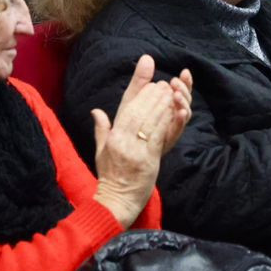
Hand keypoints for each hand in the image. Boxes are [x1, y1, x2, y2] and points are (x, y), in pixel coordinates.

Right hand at [89, 55, 192, 226]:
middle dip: (153, 94)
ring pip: (151, 120)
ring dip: (162, 103)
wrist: (116, 201)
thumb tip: (96, 111)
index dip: (138, 85)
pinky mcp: (149, 159)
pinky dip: (168, 121)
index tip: (147, 69)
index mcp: (112, 136)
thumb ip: (101, 129)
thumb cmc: (109, 176)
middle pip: (140, 109)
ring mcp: (136, 149)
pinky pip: (160, 135)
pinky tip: (175, 110)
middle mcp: (122, 139)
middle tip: (163, 83)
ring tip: (171, 91)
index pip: (126, 105)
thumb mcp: (101, 151)